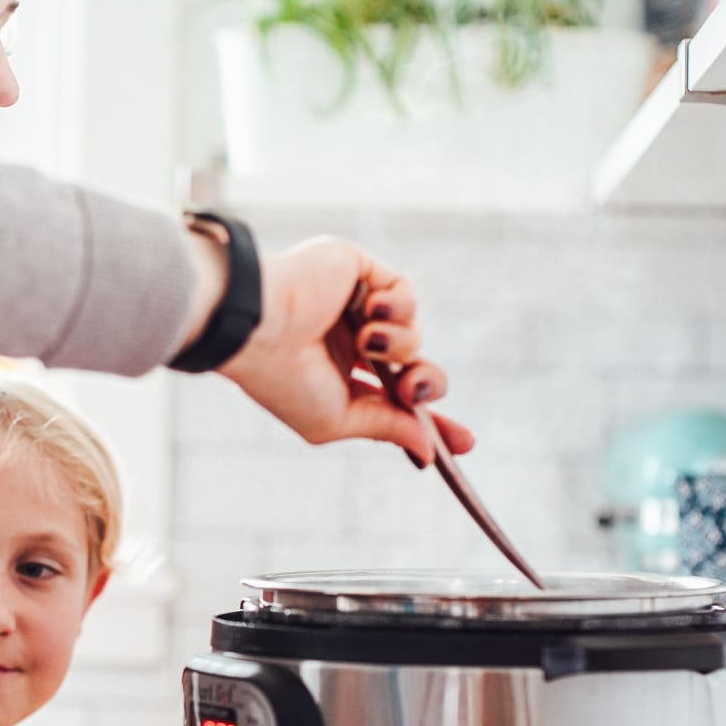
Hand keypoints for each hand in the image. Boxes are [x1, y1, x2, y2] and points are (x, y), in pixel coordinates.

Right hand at [219, 238, 473, 465]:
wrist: (259, 326)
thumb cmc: (284, 378)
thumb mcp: (335, 420)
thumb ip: (386, 428)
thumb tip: (428, 451)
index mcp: (338, 380)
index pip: (396, 403)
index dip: (431, 422)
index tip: (466, 443)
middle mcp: (349, 344)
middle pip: (416, 369)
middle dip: (427, 384)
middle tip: (411, 390)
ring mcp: (356, 309)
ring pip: (415, 335)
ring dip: (403, 345)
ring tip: (368, 342)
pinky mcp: (362, 273)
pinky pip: (407, 294)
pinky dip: (399, 309)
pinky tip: (370, 312)